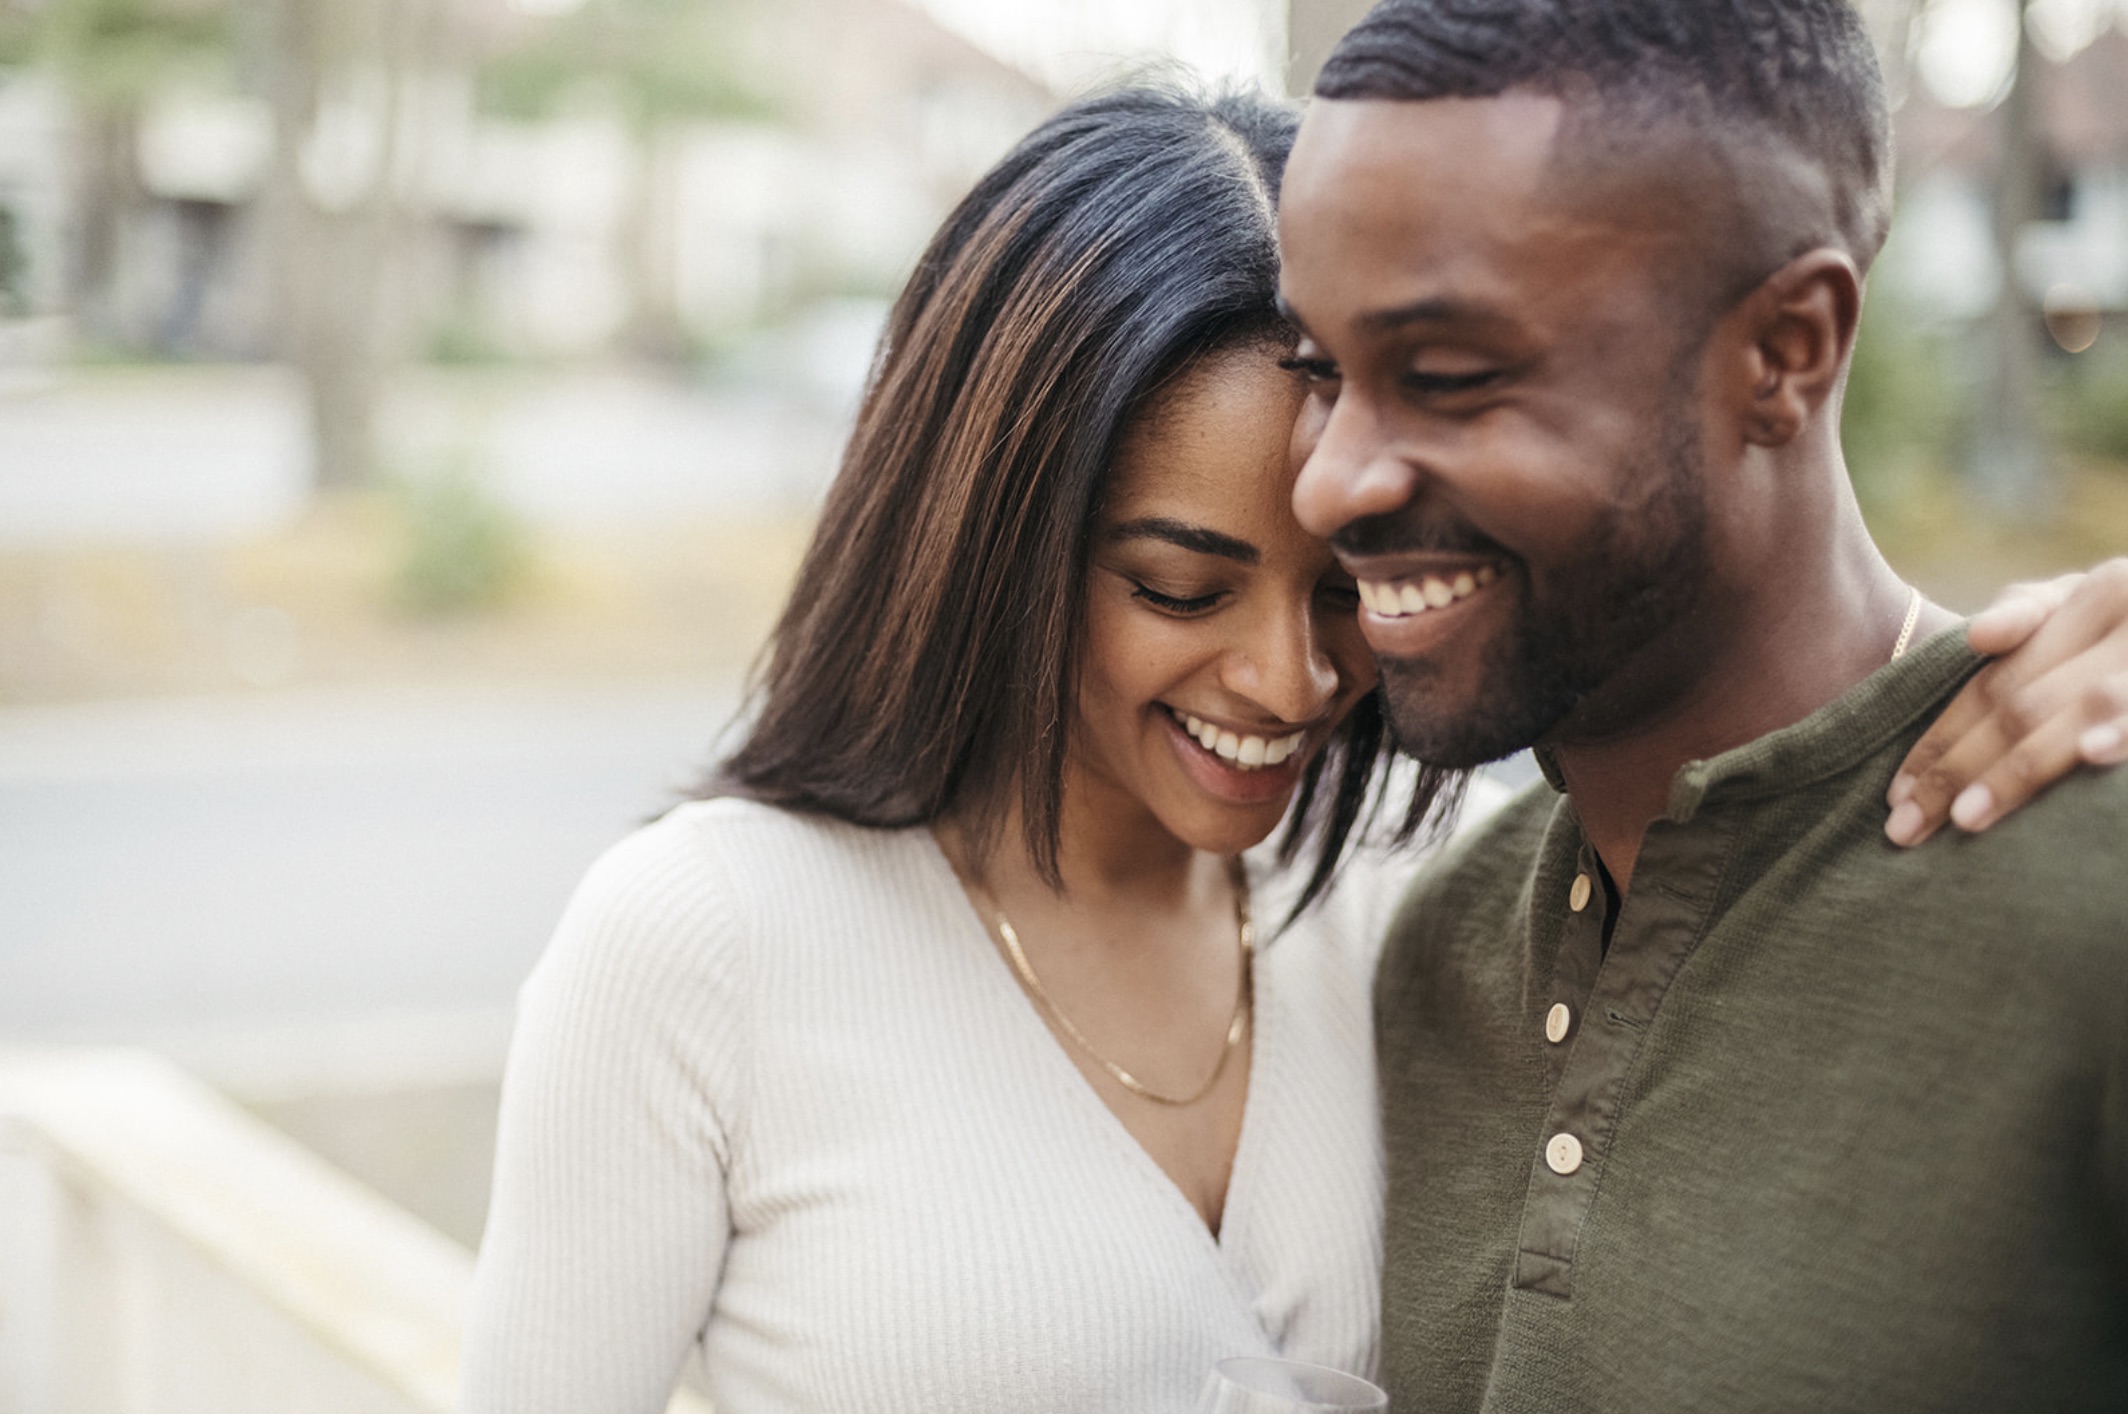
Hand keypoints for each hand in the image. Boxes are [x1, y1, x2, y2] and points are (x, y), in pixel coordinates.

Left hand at [1885, 559, 2127, 845]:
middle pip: (2021, 702)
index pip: (1995, 680)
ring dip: (2023, 769)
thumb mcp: (2100, 604)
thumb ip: (2038, 611)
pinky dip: (2118, 730)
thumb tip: (1982, 638)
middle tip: (1905, 828)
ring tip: (1970, 818)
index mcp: (2098, 593)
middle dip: (1958, 769)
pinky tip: (2093, 754)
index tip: (1892, 797)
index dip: (1939, 739)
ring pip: (2078, 713)